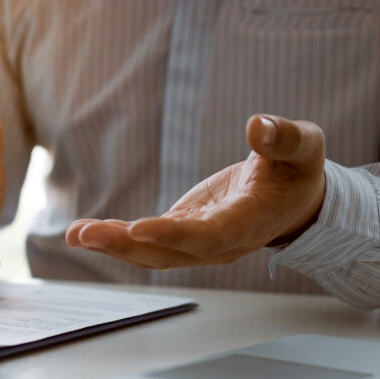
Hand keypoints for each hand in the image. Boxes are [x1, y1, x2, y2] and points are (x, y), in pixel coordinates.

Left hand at [66, 115, 326, 268]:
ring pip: (150, 253)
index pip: (209, 235)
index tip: (139, 228)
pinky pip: (144, 243)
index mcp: (250, 222)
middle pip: (169, 252)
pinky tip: (82, 232)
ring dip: (111, 245)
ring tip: (75, 234)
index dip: (174, 235)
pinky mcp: (180, 235)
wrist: (293, 198)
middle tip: (86, 234)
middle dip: (126, 245)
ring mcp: (196, 244)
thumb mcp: (304, 146)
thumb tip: (258, 125)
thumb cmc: (297, 169)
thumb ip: (285, 137)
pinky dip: (114, 238)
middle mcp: (219, 243)